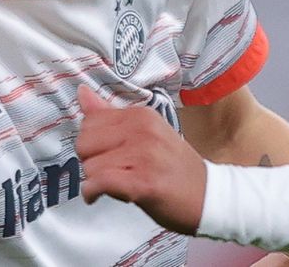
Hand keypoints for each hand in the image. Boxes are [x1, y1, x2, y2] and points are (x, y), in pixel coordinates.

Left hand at [76, 86, 207, 233]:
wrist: (207, 196)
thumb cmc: (174, 167)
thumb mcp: (147, 132)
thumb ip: (110, 115)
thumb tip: (82, 92)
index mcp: (142, 115)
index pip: (90, 121)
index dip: (93, 143)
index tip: (108, 154)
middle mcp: (143, 130)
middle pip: (84, 143)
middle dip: (90, 161)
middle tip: (110, 171)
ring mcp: (144, 155)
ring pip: (90, 166)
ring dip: (96, 181)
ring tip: (117, 184)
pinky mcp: (143, 183)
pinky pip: (99, 183)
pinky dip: (92, 193)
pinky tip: (98, 196)